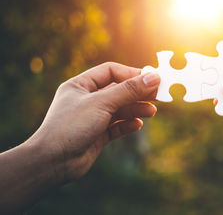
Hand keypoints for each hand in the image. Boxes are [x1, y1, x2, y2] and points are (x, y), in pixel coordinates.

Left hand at [27, 62, 159, 182]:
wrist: (52, 162)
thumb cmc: (71, 126)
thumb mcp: (102, 103)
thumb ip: (129, 90)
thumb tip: (154, 77)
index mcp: (81, 85)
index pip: (111, 71)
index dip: (131, 74)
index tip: (151, 78)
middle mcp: (87, 99)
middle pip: (118, 90)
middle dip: (138, 92)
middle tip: (159, 94)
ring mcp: (92, 117)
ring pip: (120, 109)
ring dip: (136, 109)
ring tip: (152, 111)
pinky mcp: (97, 135)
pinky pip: (117, 126)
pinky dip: (128, 124)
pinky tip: (137, 125)